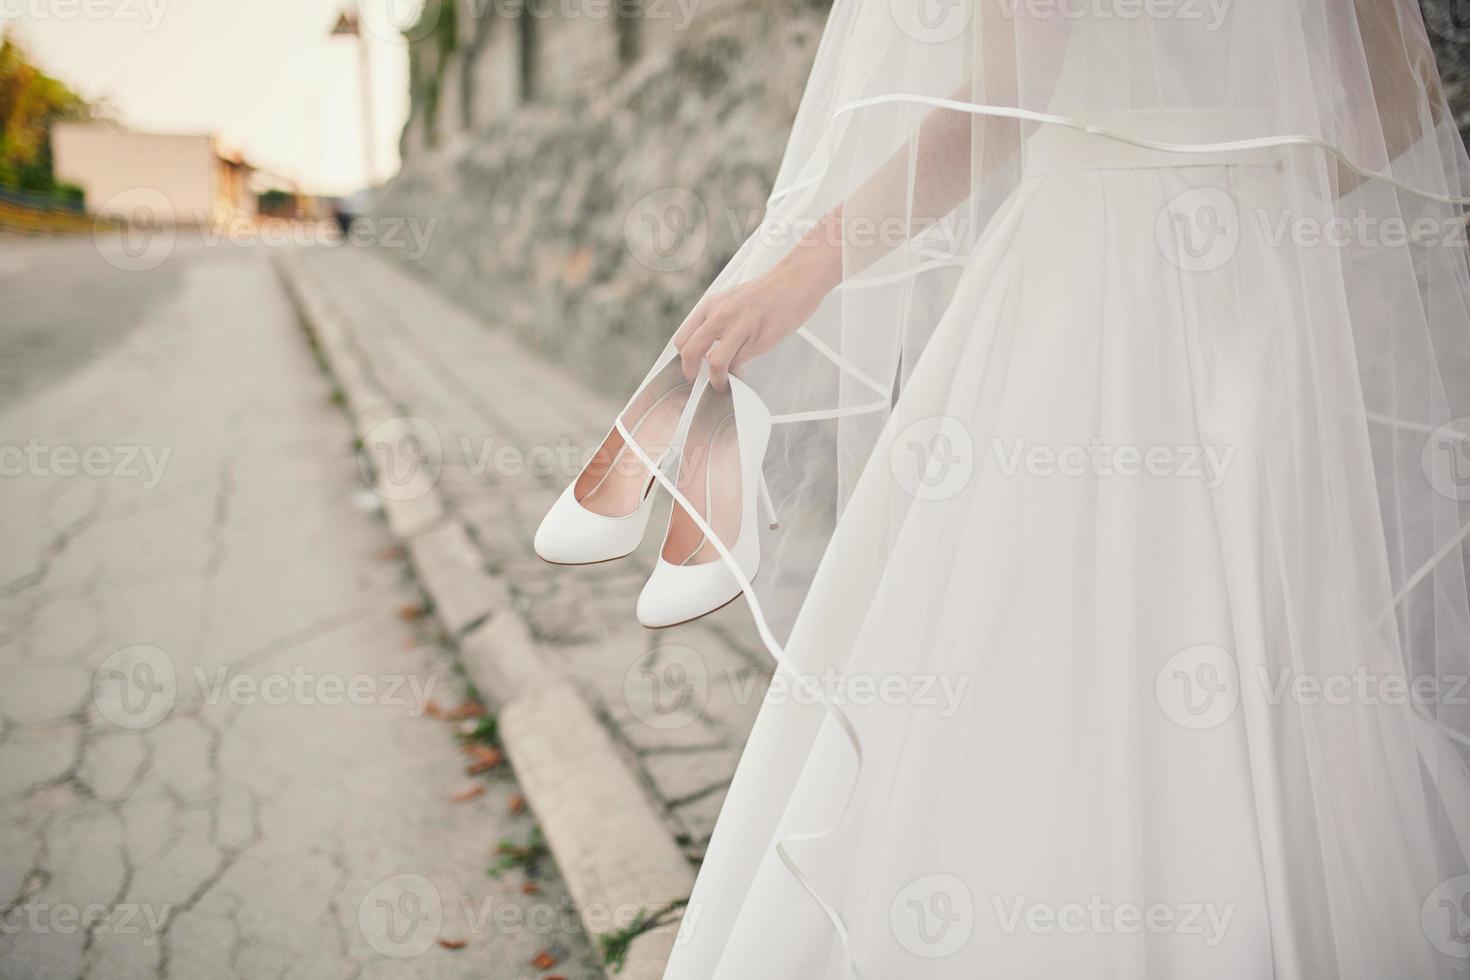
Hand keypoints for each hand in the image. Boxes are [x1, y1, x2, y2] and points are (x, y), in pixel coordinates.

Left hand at [672, 253, 831, 390]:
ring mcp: (739, 327)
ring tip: (722, 385)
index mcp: (710, 305)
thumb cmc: (766, 292)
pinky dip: (736, 375)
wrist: (794, 281)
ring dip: (716, 381)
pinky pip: (738, 364)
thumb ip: (716, 321)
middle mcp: (720, 315)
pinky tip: (740, 373)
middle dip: (691, 374)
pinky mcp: (757, 339)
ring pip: (715, 363)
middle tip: (698, 383)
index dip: (683, 358)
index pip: (683, 338)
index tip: (691, 367)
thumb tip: (707, 349)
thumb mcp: (731, 300)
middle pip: (691, 352)